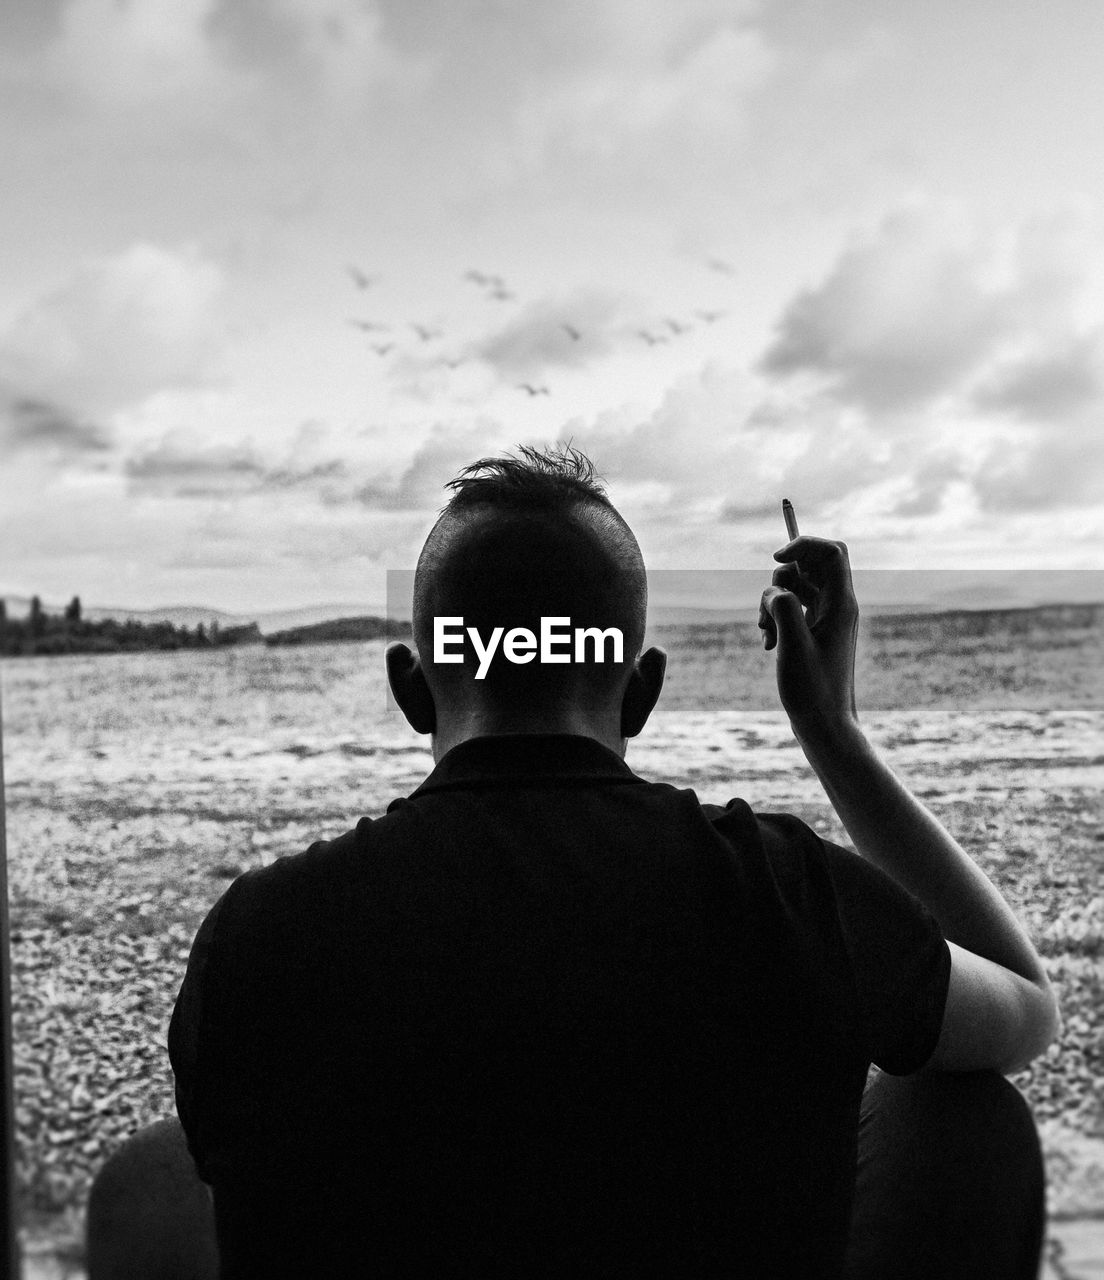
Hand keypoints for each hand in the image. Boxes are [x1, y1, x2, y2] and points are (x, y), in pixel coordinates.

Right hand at [757, 536, 858, 736]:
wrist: (825, 727)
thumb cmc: (813, 691)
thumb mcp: (793, 646)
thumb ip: (784, 607)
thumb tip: (776, 590)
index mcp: (842, 605)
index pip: (831, 552)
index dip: (803, 545)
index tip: (776, 558)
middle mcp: (837, 607)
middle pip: (809, 567)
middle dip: (781, 580)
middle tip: (770, 610)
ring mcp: (825, 620)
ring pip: (795, 589)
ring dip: (772, 602)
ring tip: (766, 633)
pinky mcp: (813, 633)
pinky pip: (791, 610)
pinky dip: (774, 619)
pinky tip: (768, 645)